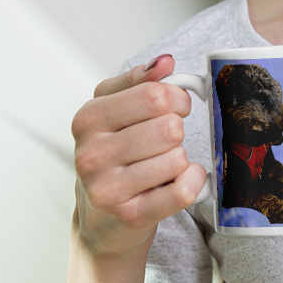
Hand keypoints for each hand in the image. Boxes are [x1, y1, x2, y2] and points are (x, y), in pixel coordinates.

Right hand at [70, 53, 206, 258]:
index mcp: (89, 119)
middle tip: (168, 139)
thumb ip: (139, 82)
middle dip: (178, 130)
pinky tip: (184, 179)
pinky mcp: (131, 215)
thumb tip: (164, 62)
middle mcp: (93, 153)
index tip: (177, 106)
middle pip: (169, 126)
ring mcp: (109, 188)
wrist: (100, 220)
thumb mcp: (114, 111)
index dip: (178, 97)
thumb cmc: (112, 158)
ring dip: (180, 159)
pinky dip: (193, 181)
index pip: (153, 95)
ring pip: (177, 157)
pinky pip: (182, 191)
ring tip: (163, 164)